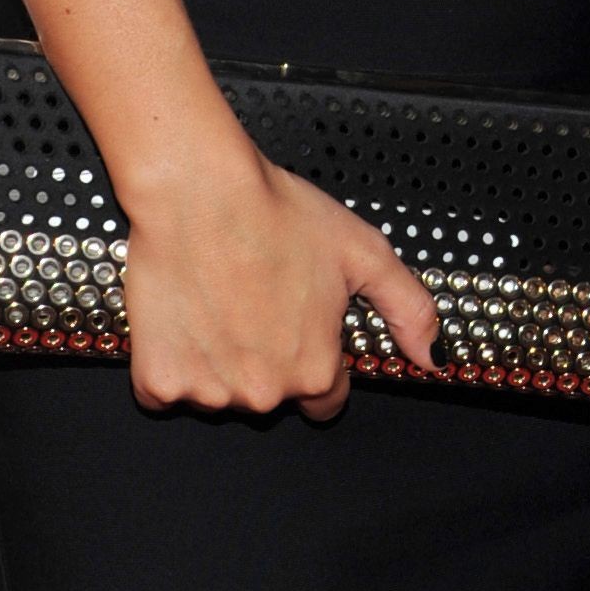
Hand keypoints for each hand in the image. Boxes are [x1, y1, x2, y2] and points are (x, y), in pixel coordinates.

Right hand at [122, 125, 437, 418]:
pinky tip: (185, 319)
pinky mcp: (158, 380)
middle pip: (271, 396)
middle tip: (257, 301)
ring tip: (221, 300)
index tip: (298, 331)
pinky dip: (172, 365)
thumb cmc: (274, 213)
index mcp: (314, 370)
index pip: (325, 399)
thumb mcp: (365, 252)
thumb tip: (431, 355)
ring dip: (219, 363)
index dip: (316, 362)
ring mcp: (208, 391)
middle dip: (267, 360)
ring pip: (219, 394)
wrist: (198, 191)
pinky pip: (166, 391)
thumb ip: (408, 309)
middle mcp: (263, 392)